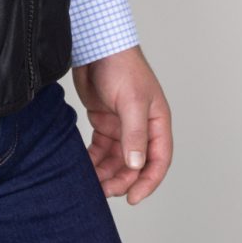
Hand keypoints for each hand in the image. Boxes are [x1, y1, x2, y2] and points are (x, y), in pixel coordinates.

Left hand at [70, 44, 171, 204]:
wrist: (96, 44)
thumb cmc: (121, 66)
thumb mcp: (131, 101)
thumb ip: (134, 134)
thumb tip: (136, 165)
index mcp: (157, 122)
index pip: (158, 161)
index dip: (148, 182)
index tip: (133, 198)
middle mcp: (142, 127)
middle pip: (135, 164)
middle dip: (121, 180)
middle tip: (103, 191)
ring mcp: (122, 125)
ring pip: (117, 160)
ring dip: (106, 173)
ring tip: (89, 183)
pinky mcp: (103, 121)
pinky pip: (100, 149)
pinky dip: (94, 160)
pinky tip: (83, 167)